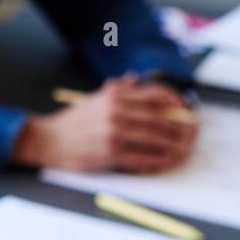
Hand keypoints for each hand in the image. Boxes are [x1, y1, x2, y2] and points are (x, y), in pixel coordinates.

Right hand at [14, 74, 198, 173]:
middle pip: (161, 117)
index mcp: (116, 96)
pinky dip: (157, 161)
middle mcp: (116, 111)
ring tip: (184, 150)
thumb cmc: (71, 122)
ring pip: (155, 138)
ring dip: (174, 145)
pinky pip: (141, 158)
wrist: (46, 140)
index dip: (178, 103)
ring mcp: (113, 133)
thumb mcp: (94, 98)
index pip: (157, 95)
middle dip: (182, 127)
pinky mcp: (108, 154)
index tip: (187, 111)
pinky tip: (166, 162)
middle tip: (193, 134)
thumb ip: (116, 89)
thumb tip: (135, 78)